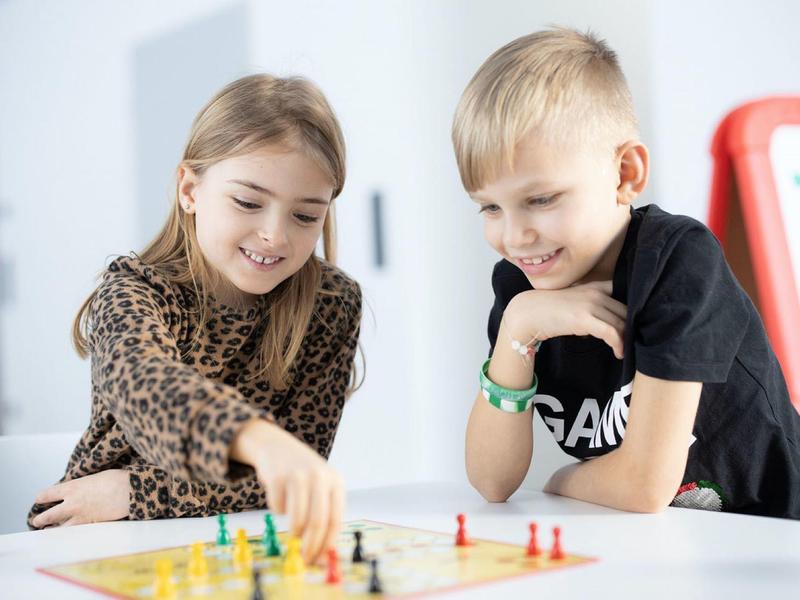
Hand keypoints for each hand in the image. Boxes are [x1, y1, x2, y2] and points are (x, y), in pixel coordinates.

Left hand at [32, 469, 130, 527]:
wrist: (129, 490)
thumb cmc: (115, 479)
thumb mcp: (93, 478)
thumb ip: (81, 485)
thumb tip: (76, 491)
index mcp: (72, 487)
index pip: (46, 494)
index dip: (41, 498)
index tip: (40, 499)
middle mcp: (71, 503)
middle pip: (48, 516)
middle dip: (40, 520)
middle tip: (36, 521)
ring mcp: (80, 516)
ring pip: (58, 529)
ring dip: (51, 530)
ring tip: (47, 531)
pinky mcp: (90, 524)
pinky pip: (74, 532)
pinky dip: (68, 533)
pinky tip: (66, 535)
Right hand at [232, 419, 343, 564]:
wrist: (276, 447)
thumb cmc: (302, 476)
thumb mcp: (321, 488)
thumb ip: (325, 516)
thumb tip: (321, 556)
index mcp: (336, 481)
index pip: (336, 519)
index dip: (327, 544)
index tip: (319, 560)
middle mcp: (320, 476)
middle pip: (318, 521)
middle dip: (310, 545)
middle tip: (303, 559)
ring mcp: (298, 475)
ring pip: (297, 518)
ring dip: (293, 531)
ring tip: (292, 526)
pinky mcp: (278, 476)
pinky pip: (278, 508)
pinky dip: (278, 510)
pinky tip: (280, 497)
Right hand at [504, 280, 626, 358]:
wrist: (529, 313)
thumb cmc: (550, 310)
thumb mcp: (575, 301)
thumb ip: (593, 306)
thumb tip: (607, 324)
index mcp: (596, 286)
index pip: (624, 297)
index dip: (632, 312)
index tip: (632, 326)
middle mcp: (596, 293)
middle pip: (626, 312)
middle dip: (630, 328)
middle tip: (631, 342)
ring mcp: (591, 305)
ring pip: (622, 324)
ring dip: (626, 339)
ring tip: (624, 351)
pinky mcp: (585, 319)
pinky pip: (612, 333)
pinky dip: (618, 345)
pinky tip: (618, 353)